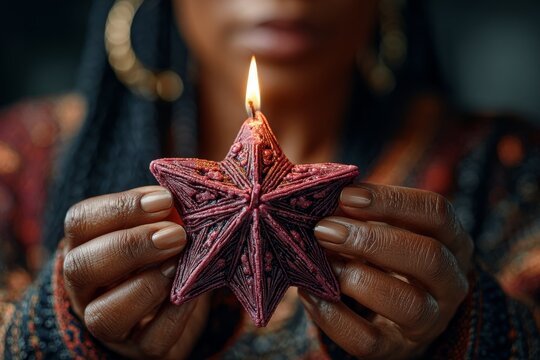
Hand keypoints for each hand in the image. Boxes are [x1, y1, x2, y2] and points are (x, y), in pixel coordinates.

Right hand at [62, 186, 208, 358]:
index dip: (120, 208)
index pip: (81, 221)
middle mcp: (86, 287)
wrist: (173, 303)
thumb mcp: (158, 226)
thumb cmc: (161, 251)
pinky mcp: (138, 348)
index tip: (164, 199)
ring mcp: (108, 323)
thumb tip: (188, 193)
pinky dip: (174, 316)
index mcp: (85, 245)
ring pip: (104, 315)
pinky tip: (194, 292)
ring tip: (181, 263)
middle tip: (176, 234)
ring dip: (147, 285)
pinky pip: (150, 340)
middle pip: (82, 267)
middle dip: (130, 247)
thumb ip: (166, 213)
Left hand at [301, 183, 472, 358]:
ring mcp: (429, 321)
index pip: (436, 212)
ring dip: (357, 279)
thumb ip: (361, 213)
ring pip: (408, 304)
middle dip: (371, 240)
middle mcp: (451, 282)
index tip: (346, 195)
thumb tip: (320, 198)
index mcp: (452, 240)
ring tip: (321, 262)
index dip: (391, 201)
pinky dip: (333, 316)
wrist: (395, 311)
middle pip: (428, 256)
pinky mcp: (397, 350)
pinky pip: (368, 341)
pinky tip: (309, 293)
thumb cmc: (387, 256)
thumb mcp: (385, 229)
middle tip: (324, 229)